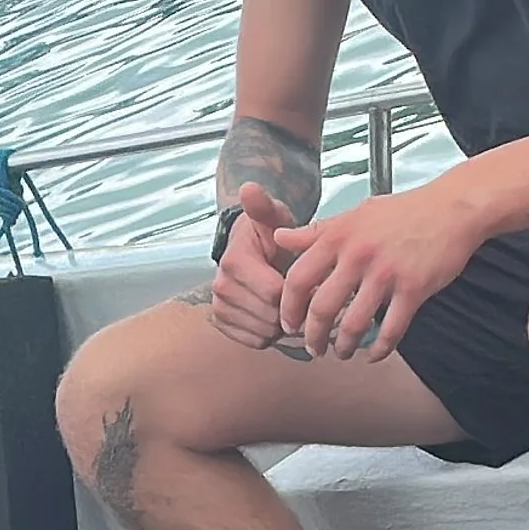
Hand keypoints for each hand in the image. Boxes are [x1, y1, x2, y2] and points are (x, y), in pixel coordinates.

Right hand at [209, 184, 300, 349]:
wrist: (250, 250)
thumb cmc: (269, 234)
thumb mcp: (272, 218)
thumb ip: (264, 207)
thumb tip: (249, 188)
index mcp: (234, 262)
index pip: (275, 294)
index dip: (299, 293)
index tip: (308, 281)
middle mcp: (221, 286)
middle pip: (272, 317)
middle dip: (292, 309)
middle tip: (300, 292)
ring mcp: (219, 306)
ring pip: (265, 333)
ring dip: (283, 323)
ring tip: (287, 301)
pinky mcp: (221, 323)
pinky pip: (255, 341)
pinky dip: (270, 333)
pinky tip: (274, 313)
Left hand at [269, 175, 484, 356]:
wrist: (452, 208)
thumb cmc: (403, 211)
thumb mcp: (354, 214)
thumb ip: (316, 231)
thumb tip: (278, 237)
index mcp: (338, 236)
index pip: (298, 279)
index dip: (288, 308)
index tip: (288, 324)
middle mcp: (357, 255)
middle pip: (321, 307)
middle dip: (313, 336)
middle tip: (313, 348)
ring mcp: (386, 273)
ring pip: (355, 324)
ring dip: (344, 346)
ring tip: (342, 353)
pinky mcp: (414, 288)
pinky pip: (391, 329)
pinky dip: (380, 349)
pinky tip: (374, 355)